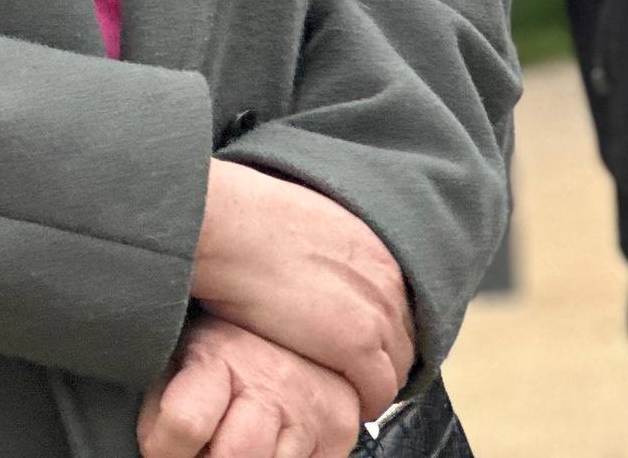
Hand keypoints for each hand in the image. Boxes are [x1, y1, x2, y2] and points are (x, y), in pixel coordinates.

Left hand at [139, 315, 364, 457]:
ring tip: (238, 435)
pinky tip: (271, 439)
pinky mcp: (340, 436)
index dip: (164, 447)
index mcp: (221, 355)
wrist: (301, 322)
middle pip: (234, 457)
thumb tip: (151, 445)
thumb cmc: (229, 342)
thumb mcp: (183, 353)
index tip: (161, 449)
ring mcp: (312, 411)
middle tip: (205, 446)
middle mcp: (273, 382)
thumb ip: (164, 397)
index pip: (185, 423)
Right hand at [190, 162, 410, 419]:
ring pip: (396, 368)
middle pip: (402, 338)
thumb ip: (319, 250)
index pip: (394, 306)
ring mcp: (375, 313)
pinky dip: (365, 402)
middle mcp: (384, 281)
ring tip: (344, 394)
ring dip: (374, 384)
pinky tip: (342, 405)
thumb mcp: (298, 225)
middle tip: (352, 376)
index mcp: (372, 250)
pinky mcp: (356, 344)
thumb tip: (304, 263)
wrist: (225, 226)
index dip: (376, 331)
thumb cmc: (240, 222)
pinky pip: (379, 391)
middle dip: (381, 359)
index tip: (356, 346)